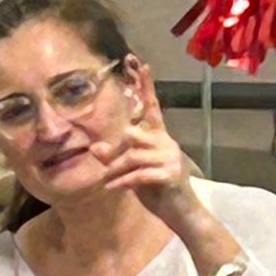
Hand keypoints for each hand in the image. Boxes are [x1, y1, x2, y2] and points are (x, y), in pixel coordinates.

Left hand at [90, 64, 199, 229]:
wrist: (180, 212)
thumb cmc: (155, 189)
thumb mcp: (129, 171)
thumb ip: (114, 157)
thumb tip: (95, 147)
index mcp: (158, 137)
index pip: (150, 106)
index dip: (145, 86)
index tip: (140, 63)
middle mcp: (166, 143)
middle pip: (132, 134)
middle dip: (116, 153)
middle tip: (108, 169)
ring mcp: (169, 158)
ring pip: (132, 155)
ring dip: (116, 170)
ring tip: (109, 181)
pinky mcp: (169, 174)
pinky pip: (137, 174)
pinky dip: (121, 182)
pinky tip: (113, 188)